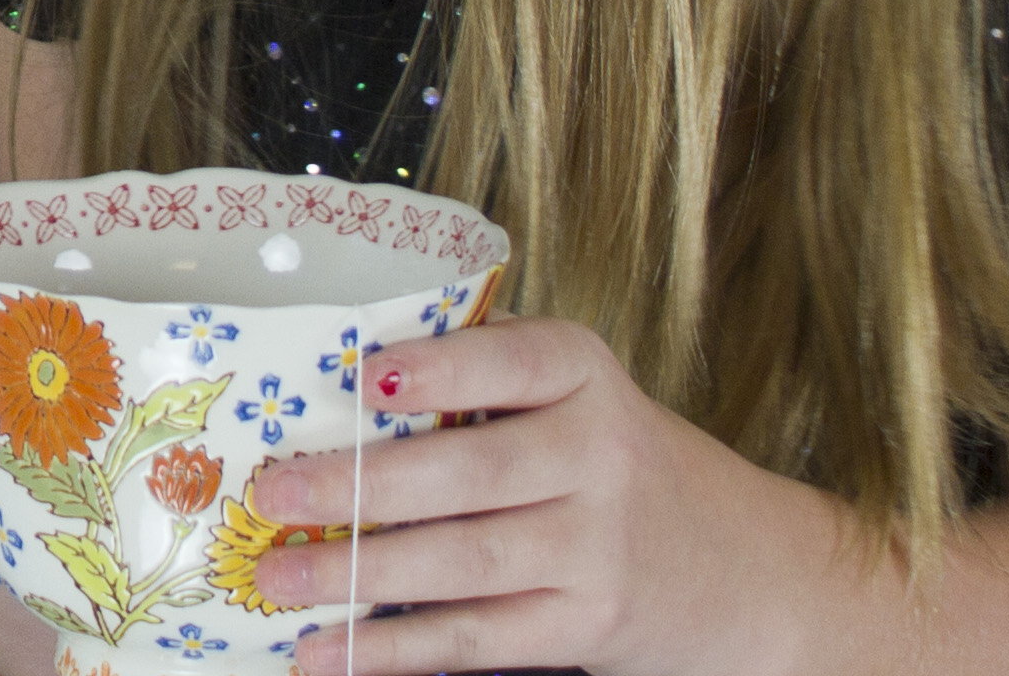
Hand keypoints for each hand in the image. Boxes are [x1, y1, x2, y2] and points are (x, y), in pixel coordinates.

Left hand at [235, 316, 821, 673]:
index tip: (362, 377)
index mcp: (581, 374)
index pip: (511, 362)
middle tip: (273, 495)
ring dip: (358, 576)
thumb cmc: (604, 458)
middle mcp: (599, 456)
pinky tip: (327, 653)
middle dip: (362, 489)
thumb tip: (320, 393)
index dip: (440, 369)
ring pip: (463, 564)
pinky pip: (478, 639)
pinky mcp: (586, 623)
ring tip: (275, 580)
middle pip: (470, 475)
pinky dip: (395, 651)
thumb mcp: (567, 394)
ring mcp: (597, 548)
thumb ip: (476, 380)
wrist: (735, 563)